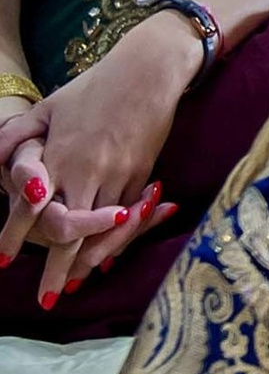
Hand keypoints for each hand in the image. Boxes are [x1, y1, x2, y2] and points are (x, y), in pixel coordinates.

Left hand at [0, 13, 193, 302]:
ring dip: (89, 261)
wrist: (149, 74)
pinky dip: (117, 240)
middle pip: (72, 234)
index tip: (5, 261)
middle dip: (59, 270)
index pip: (34, 210)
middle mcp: (90, 175)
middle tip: (49, 299)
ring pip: (103, 232)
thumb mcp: (48, 107)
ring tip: (76, 284)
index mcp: (62, 159)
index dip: (17, 237)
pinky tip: (108, 256)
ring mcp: (121, 178)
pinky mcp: (143, 176)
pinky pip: (129, 218)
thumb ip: (17, 137)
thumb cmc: (94, 87)